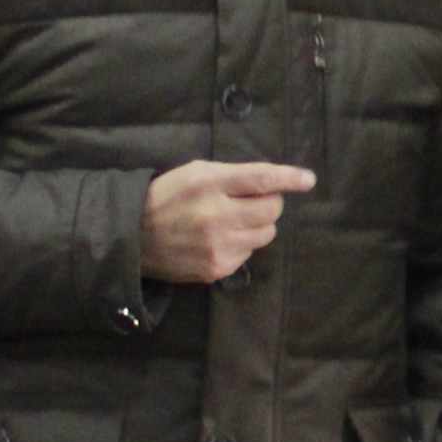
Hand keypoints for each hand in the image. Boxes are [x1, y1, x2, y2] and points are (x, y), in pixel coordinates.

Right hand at [140, 161, 317, 284]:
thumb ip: (233, 176)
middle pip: (272, 210)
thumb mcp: (196, 173)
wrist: (133, 237)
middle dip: (269, 203)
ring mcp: (217, 245)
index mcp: (209, 183)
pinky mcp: (217, 268)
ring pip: (265, 234)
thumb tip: (274, 183)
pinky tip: (219, 240)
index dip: (288, 178)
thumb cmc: (168, 197)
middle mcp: (216, 214)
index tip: (308, 180)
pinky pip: (248, 254)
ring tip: (232, 221)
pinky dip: (242, 245)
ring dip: (257, 225)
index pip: (260, 179)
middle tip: (253, 201)